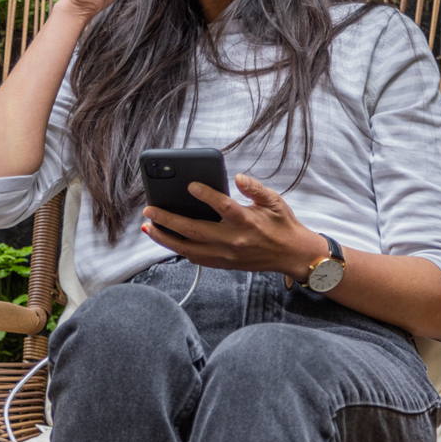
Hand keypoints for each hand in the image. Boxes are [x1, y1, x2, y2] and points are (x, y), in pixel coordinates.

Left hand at [141, 172, 325, 278]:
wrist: (292, 255)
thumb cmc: (282, 225)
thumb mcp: (274, 201)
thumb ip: (255, 188)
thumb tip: (238, 177)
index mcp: (247, 221)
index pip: (222, 207)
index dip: (205, 195)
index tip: (190, 185)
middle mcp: (233, 240)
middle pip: (194, 230)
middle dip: (167, 219)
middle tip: (149, 209)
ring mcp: (226, 255)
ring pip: (188, 249)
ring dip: (165, 238)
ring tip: (148, 227)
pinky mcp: (224, 264)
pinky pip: (196, 259)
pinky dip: (179, 249)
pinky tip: (167, 239)